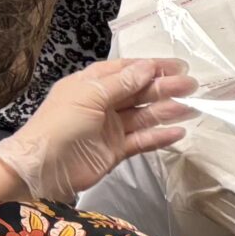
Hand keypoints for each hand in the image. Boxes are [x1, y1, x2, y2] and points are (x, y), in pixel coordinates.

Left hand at [0, 56, 194, 201]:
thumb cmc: (60, 124)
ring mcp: (110, 127)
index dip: (152, 67)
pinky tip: (178, 132)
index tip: (178, 66)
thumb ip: (122, 82)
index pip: (127, 70)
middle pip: (139, 92)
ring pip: (144, 115)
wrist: (42, 169)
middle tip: (192, 86)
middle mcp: (103, 103)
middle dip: (165, 87)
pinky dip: (160, 136)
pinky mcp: (116, 150)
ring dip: (167, 110)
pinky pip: (142, 140)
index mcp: (92, 84)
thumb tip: (148, 67)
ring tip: (191, 107)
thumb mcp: (89, 95)